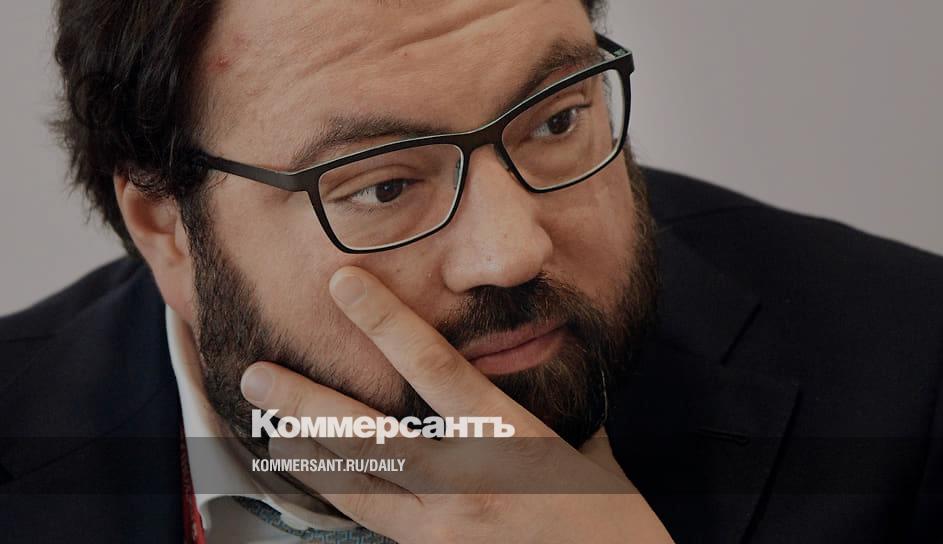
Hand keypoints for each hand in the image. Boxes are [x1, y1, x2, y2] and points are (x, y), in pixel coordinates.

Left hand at [240, 266, 673, 542]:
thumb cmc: (615, 524)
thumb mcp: (587, 455)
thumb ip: (547, 418)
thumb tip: (535, 377)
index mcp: (510, 439)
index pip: (434, 366)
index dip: (384, 320)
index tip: (343, 284)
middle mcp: (467, 482)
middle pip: (367, 435)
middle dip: (305, 403)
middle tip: (255, 375)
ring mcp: (447, 530)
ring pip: (356, 486)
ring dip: (305, 453)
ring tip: (263, 425)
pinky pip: (374, 524)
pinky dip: (338, 497)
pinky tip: (311, 478)